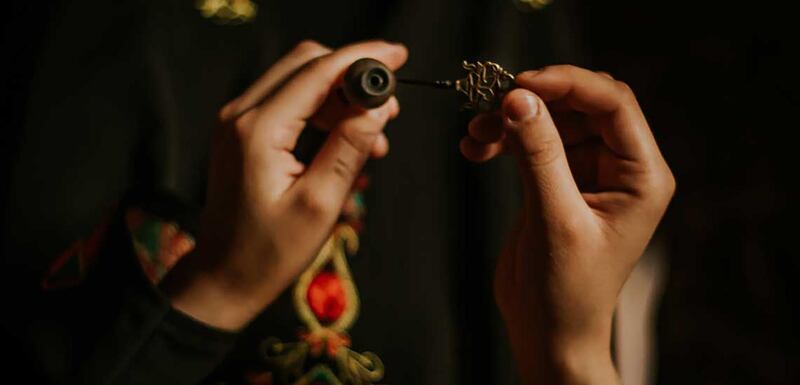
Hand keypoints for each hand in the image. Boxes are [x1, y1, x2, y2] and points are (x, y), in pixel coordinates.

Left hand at [160, 40, 407, 330]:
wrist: (224, 275)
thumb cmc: (268, 252)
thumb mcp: (319, 205)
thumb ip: (348, 149)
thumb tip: (377, 108)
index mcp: (258, 130)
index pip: (317, 72)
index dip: (362, 59)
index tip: (398, 57)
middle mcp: (241, 114)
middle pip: (305, 63)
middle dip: (352, 73)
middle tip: (389, 105)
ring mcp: (238, 121)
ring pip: (299, 79)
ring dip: (341, 95)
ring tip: (375, 134)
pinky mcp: (243, 131)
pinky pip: (289, 100)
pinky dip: (323, 109)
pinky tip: (348, 138)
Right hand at [460, 66, 674, 383]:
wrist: (549, 332)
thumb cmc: (567, 292)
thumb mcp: (555, 220)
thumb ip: (538, 156)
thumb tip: (519, 100)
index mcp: (641, 176)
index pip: (612, 105)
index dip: (567, 85)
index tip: (520, 84)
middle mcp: (619, 168)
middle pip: (580, 105)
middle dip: (535, 99)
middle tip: (491, 103)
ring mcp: (587, 173)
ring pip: (551, 119)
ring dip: (511, 119)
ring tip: (475, 132)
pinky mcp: (556, 181)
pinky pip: (531, 142)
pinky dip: (503, 139)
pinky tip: (476, 148)